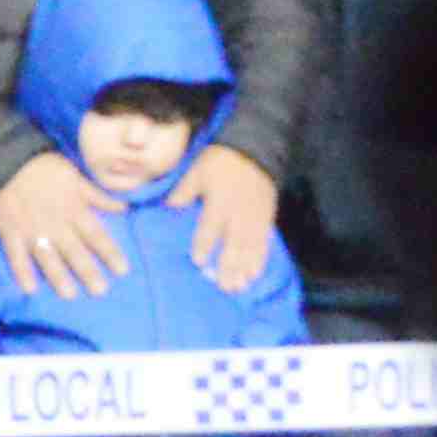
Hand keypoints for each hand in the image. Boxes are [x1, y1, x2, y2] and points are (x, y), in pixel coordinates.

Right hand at [0, 153, 128, 299]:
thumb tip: (124, 209)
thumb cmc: (42, 168)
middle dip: (88, 271)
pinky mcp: (10, 231)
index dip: (110, 253)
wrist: (2, 160)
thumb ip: (97, 195)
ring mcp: (31, 229)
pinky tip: (29, 288)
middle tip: (100, 291)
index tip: (122, 271)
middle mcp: (55, 223)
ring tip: (69, 295)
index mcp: (74, 208)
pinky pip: (15, 255)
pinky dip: (21, 271)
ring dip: (58, 276)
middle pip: (74, 251)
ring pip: (47, 256)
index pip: (96, 235)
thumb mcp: (75, 175)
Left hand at [172, 144, 280, 289]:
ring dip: (244, 268)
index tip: (198, 261)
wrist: (254, 150)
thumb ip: (184, 191)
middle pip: (234, 243)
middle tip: (223, 286)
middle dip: (229, 266)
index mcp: (220, 201)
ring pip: (250, 247)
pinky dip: (260, 260)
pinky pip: (264, 242)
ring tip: (238, 286)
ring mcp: (255, 217)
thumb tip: (169, 207)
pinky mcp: (266, 219)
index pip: (210, 226)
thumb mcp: (196, 171)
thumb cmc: (220, 161)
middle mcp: (239, 213)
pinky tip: (254, 274)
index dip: (204, 244)